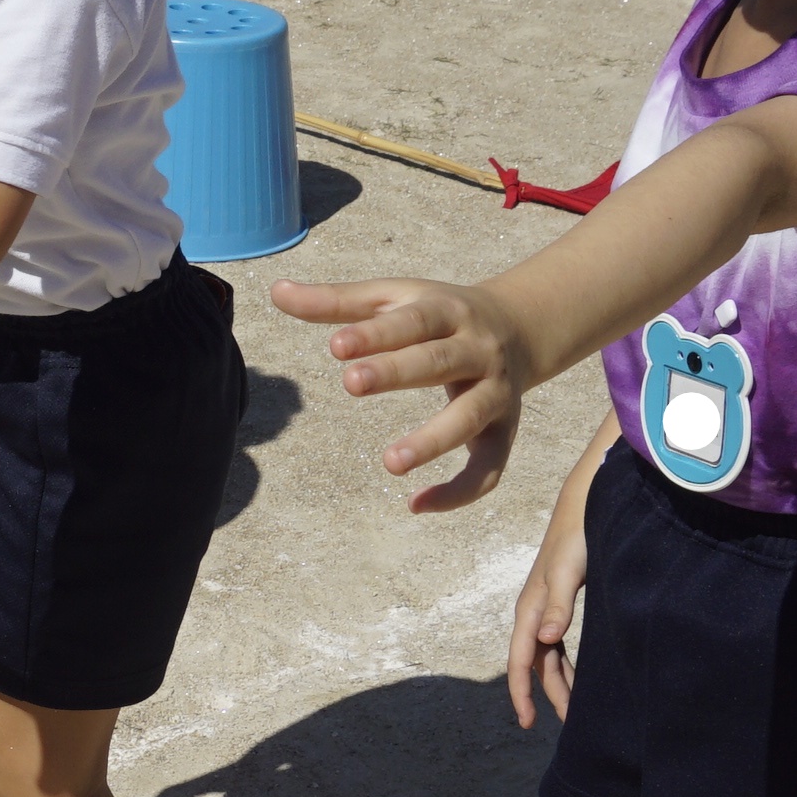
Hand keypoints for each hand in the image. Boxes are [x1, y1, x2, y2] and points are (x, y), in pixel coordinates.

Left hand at [266, 274, 537, 511]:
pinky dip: (460, 492)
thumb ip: (336, 301)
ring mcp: (495, 393)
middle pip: (439, 361)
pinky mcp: (503, 433)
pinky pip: (489, 469)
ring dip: (434, 440)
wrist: (520, 327)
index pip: (411, 322)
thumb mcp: (393, 298)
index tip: (335, 345)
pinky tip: (415, 505)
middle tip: (350, 382)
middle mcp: (478, 351)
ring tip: (390, 462)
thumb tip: (275, 291)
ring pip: (469, 418)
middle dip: (397, 371)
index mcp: (447, 312)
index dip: (375, 333)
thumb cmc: (436, 314)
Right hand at [507, 484, 590, 730]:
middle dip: (549, 694)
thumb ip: (559, 604)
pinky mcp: (561, 601)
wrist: (585, 504)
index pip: (522, 660)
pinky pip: (558, 642)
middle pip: (537, 664)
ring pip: (548, 655)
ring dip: (559, 681)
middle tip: (568, 724)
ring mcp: (547, 607)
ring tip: (575, 709)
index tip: (529, 723)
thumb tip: (546, 640)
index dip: (522, 693)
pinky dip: (566, 662)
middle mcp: (535, 612)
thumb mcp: (569, 570)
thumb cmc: (578, 536)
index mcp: (531, 609)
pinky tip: (580, 674)